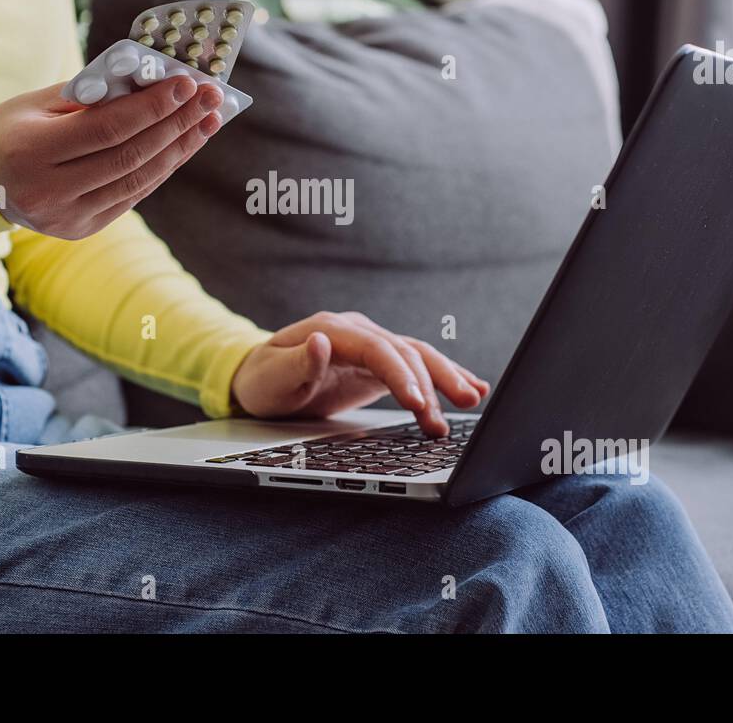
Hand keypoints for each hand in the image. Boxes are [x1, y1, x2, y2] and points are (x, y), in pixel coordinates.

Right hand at [0, 75, 221, 237]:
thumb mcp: (39, 103)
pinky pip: (131, 196)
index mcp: (32, 152)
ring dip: (179, 149)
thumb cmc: (13, 128)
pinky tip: (183, 145)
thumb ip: (91, 94)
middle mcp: (49, 191)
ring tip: (207, 121)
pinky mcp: (81, 230)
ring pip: (137, 181)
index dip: (152, 107)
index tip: (186, 84)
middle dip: (176, 124)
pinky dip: (160, 169)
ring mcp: (66, 217)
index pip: (107, 129)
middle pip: (130, 156)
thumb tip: (152, 80)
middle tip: (211, 98)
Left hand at [230, 312, 490, 436]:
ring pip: (418, 356)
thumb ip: (297, 362)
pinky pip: (416, 367)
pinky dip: (443, 377)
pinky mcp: (378, 364)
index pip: (377, 349)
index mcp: (333, 329)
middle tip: (462, 403)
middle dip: (436, 377)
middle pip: (406, 349)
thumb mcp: (270, 377)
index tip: (418, 402)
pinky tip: (471, 386)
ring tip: (472, 400)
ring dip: (445, 378)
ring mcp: (371, 345)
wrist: (260, 377)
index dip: (401, 374)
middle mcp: (358, 331)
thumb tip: (322, 343)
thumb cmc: (262, 380)